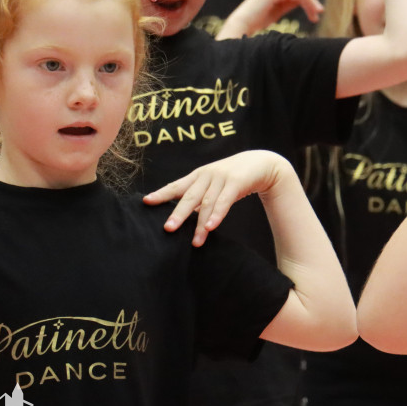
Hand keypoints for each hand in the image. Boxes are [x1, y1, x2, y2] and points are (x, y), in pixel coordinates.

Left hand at [143, 150, 290, 245]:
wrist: (261, 164)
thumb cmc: (233, 177)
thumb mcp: (213, 183)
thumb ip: (199, 197)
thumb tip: (183, 216)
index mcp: (198, 176)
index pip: (176, 186)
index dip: (161, 194)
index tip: (146, 202)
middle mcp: (206, 176)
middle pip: (189, 197)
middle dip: (178, 213)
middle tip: (168, 229)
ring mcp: (221, 178)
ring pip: (207, 203)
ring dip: (200, 224)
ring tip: (195, 242)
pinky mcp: (236, 183)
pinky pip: (225, 201)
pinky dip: (217, 215)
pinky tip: (211, 227)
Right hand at [217, 0, 321, 38]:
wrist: (243, 23)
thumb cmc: (256, 21)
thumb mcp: (276, 12)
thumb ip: (286, 5)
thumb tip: (300, 2)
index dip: (307, 4)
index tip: (315, 17)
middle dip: (310, 2)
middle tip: (320, 12)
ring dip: (309, 1)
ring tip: (317, 12)